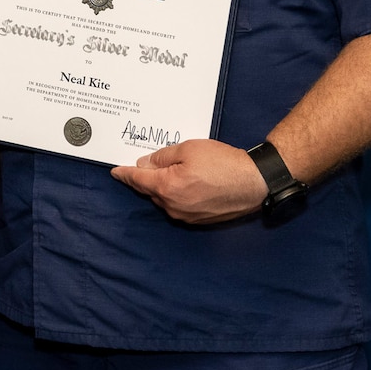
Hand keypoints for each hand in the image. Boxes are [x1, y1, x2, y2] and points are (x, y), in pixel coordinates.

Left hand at [111, 139, 268, 224]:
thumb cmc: (223, 163)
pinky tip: (187, 184)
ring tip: (172, 172)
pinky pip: (179, 206)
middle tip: (143, 165)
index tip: (115, 172)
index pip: (138, 180)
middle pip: (150, 191)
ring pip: (164, 199)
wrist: (255, 182)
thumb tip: (145, 164)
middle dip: (145, 179)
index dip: (125, 174)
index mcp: (167, 188)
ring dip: (163, 187)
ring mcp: (186, 216)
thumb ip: (162, 157)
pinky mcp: (199, 220)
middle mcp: (173, 206)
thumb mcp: (188, 149)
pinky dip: (177, 195)